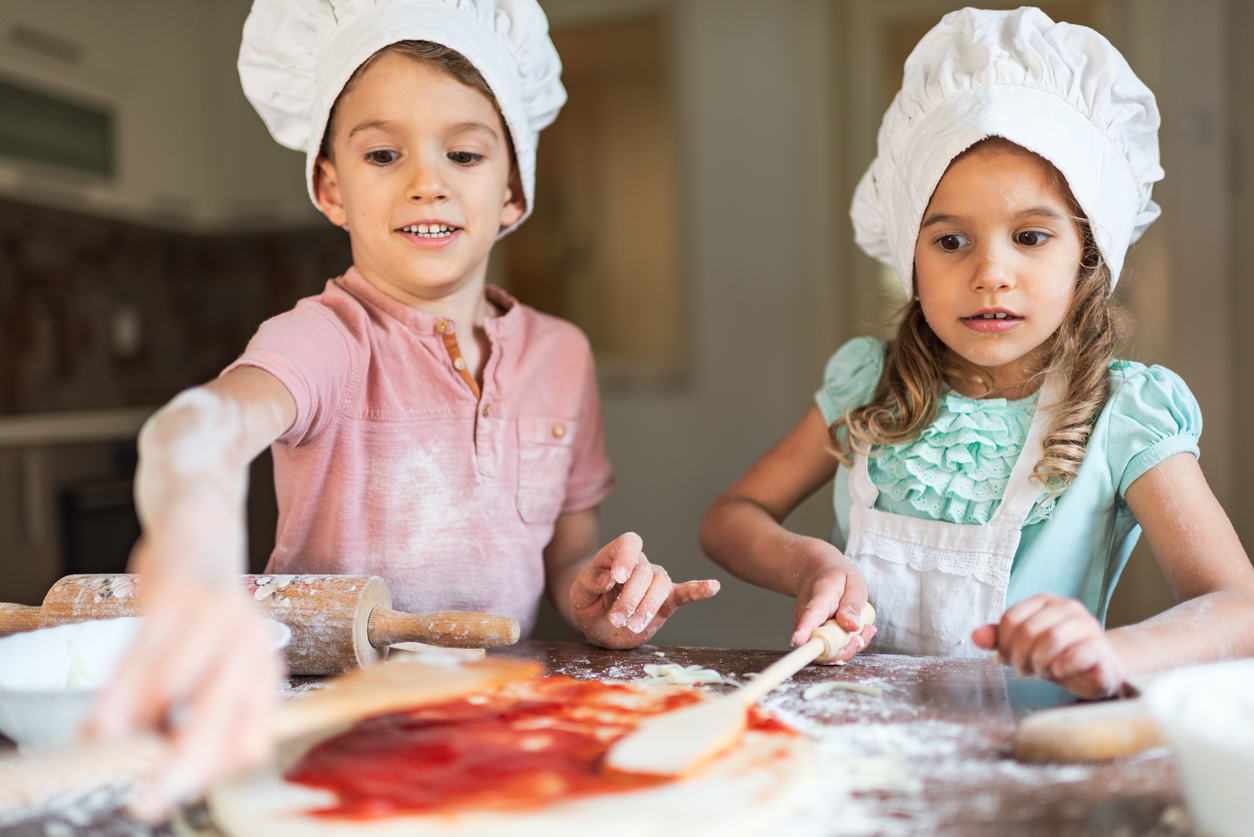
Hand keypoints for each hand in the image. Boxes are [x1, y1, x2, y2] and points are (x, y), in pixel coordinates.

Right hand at [85, 545, 282, 821]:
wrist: (199, 541)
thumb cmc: (201, 622)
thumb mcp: (211, 672)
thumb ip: (189, 720)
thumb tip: (154, 774)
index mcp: (264, 675)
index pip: (255, 740)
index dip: (214, 771)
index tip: (175, 786)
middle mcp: (252, 648)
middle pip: (221, 718)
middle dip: (181, 765)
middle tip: (146, 799)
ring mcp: (220, 618)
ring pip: (176, 687)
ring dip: (137, 723)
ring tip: (108, 738)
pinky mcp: (181, 595)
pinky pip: (146, 650)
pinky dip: (120, 689)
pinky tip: (104, 711)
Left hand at [570, 532, 719, 648]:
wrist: (598, 628)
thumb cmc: (588, 604)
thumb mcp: (579, 593)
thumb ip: (590, 581)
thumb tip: (610, 576)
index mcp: (616, 556)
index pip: (628, 543)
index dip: (626, 556)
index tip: (617, 577)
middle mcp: (639, 565)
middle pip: (643, 572)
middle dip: (630, 598)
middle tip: (616, 620)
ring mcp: (654, 582)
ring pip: (660, 585)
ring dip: (647, 607)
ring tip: (633, 626)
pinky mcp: (666, 602)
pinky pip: (685, 592)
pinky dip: (699, 589)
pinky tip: (713, 587)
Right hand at [790, 542, 875, 661]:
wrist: (815, 573)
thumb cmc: (836, 578)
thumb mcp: (853, 582)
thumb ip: (852, 604)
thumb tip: (851, 626)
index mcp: (818, 599)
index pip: (809, 616)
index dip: (804, 630)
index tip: (797, 641)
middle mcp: (806, 619)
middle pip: (820, 644)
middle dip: (846, 648)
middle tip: (867, 629)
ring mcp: (808, 630)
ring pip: (827, 652)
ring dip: (850, 646)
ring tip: (867, 628)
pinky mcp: (814, 638)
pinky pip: (831, 651)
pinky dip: (848, 646)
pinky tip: (859, 632)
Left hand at [972, 593, 1125, 698]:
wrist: (1100, 668)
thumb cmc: (1060, 654)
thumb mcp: (1026, 645)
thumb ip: (1001, 639)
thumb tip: (975, 637)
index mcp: (1045, 601)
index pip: (1011, 618)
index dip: (1004, 644)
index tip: (1009, 659)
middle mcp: (1068, 607)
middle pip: (1028, 630)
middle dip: (1020, 656)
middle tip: (1024, 670)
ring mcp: (1088, 626)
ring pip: (1052, 639)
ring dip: (1039, 662)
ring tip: (1041, 672)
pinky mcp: (1101, 647)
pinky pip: (1079, 654)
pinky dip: (1062, 667)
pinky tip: (1058, 672)